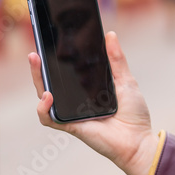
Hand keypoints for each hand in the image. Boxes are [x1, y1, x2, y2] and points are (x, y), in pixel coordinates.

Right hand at [28, 31, 158, 174]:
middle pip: (50, 83)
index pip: (67, 73)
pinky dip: (43, 108)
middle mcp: (76, 101)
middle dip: (39, 68)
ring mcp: (71, 113)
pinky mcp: (70, 125)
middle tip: (35, 52)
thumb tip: (110, 35)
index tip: (48, 44)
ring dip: (37, 81)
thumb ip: (116, 60)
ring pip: (44, 98)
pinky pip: (49, 118)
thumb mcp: (126, 81)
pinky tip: (48, 96)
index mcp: (88, 89)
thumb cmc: (134, 113)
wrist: (138, 139)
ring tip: (37, 64)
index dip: (56, 61)